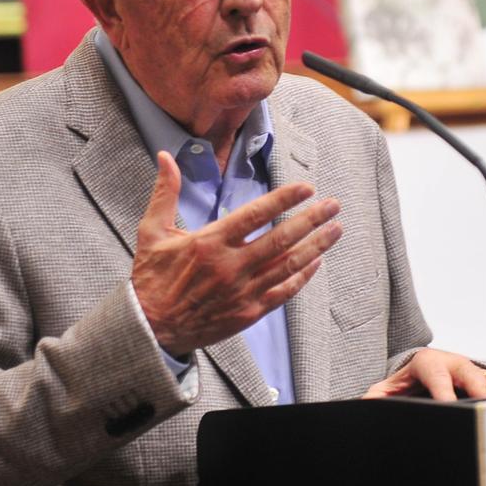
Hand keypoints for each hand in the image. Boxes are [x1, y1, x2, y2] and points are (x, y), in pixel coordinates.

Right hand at [133, 151, 342, 355]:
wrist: (150, 328)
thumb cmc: (152, 278)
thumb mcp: (152, 231)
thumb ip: (165, 193)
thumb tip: (165, 157)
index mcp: (210, 243)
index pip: (256, 215)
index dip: (285, 199)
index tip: (307, 188)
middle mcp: (230, 266)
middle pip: (281, 238)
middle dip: (312, 219)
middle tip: (333, 205)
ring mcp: (242, 291)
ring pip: (288, 265)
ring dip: (316, 246)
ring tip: (336, 229)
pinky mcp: (247, 313)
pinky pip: (282, 292)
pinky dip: (302, 278)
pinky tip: (316, 263)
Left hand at [363, 348, 485, 400]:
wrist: (415, 373)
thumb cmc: (403, 383)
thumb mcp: (385, 391)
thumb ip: (375, 399)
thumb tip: (363, 407)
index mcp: (425, 363)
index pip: (434, 374)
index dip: (442, 389)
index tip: (447, 404)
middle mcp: (450, 363)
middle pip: (466, 373)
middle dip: (477, 388)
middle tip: (484, 404)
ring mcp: (467, 370)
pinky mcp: (481, 378)